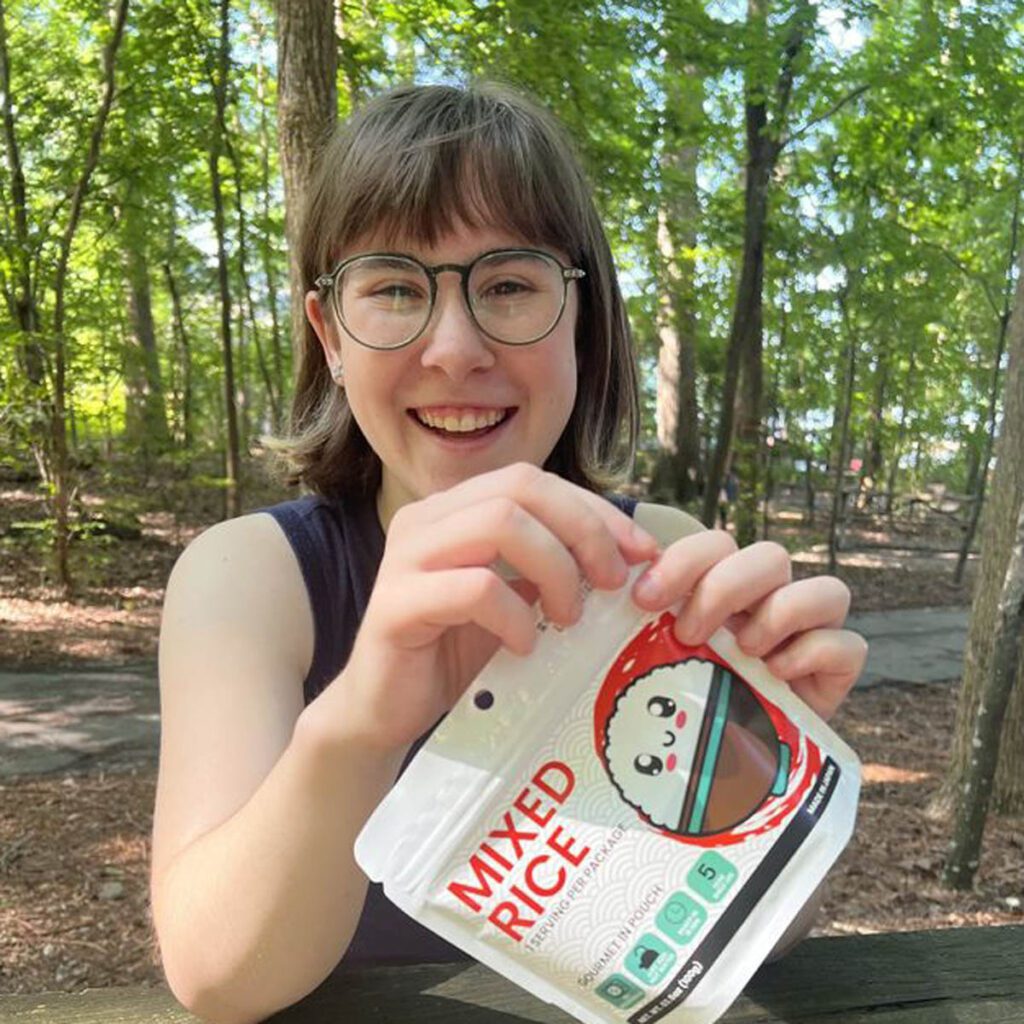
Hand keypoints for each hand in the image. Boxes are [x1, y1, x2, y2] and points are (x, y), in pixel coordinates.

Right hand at [338, 464, 658, 750]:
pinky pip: (474, 588)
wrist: (386, 710)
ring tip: (569, 617)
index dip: (593, 510)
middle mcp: (425, 519)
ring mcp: (404, 557)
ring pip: (498, 524)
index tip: (640, 552)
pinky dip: (515, 616)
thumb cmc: (453, 653)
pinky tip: (525, 646)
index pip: (534, 481)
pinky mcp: (395, 604)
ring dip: (554, 568)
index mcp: (454, 510)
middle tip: (611, 582)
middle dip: (582, 530)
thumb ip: (551, 568)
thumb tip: (626, 555)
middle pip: (520, 488)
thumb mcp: (515, 600)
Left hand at [631, 534, 866, 719]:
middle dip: (724, 589)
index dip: (682, 560)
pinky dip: (811, 654)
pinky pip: (847, 645)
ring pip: (826, 591)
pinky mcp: (839, 671)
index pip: (716, 545)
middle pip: (771, 557)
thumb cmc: (690, 705)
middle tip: (688, 633)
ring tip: (744, 654)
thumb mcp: (663, 661)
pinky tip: (777, 675)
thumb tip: (619, 602)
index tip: (644, 599)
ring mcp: (812, 633)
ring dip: (778, 616)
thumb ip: (649, 628)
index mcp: (726, 588)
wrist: (730, 768)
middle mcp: (772, 601)